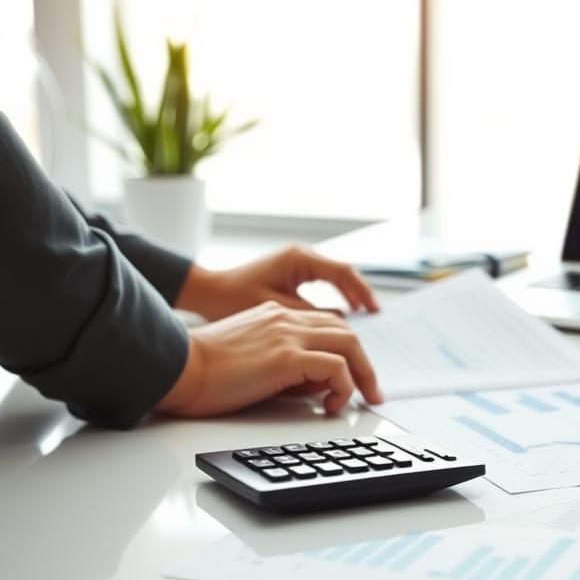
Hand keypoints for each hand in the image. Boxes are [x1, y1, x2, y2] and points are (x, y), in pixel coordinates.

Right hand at [156, 301, 383, 416]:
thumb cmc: (204, 372)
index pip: (326, 326)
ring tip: (363, 399)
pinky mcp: (286, 356)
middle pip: (346, 332)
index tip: (355, 376)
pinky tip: (332, 405)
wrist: (179, 369)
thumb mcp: (254, 361)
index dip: (347, 351)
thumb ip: (287, 365)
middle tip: (371, 392)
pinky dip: (344, 386)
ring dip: (363, 374)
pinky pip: (336, 366)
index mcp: (275, 316)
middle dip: (365, 364)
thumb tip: (320, 386)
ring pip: (350, 343)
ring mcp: (288, 335)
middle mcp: (285, 319)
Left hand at [175, 244, 377, 321]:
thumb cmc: (231, 299)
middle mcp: (300, 256)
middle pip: (342, 273)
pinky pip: (321, 282)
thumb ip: (310, 315)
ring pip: (333, 277)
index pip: (343, 273)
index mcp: (299, 259)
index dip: (362, 293)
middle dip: (360, 294)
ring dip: (348, 295)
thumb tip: (340, 322)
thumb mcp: (275, 310)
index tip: (374, 311)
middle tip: (374, 315)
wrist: (204, 291)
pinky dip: (334, 296)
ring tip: (363, 315)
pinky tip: (339, 312)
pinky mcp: (289, 272)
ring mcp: (295, 263)